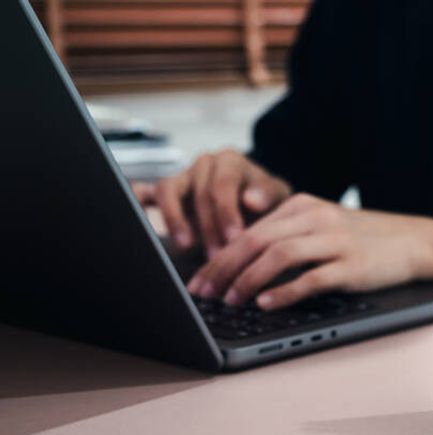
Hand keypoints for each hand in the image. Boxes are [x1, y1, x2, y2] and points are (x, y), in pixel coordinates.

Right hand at [133, 149, 290, 255]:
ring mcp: (184, 177)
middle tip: (219, 256)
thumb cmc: (267, 202)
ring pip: (169, 191)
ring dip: (177, 222)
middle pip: (198, 194)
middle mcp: (204, 165)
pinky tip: (137, 208)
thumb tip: (252, 199)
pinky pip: (147, 192)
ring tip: (187, 246)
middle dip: (209, 229)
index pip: (222, 184)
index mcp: (230, 161)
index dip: (226, 212)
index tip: (234, 238)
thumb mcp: (277, 198)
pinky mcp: (168, 193)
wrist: (258, 206)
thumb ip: (268, 196)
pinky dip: (138, 199)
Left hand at [186, 193, 432, 309]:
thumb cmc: (361, 239)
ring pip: (280, 255)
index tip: (198, 281)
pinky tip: (266, 304)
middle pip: (257, 240)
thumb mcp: (320, 225)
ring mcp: (335, 240)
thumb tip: (237, 264)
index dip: (218, 257)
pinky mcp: (352, 265)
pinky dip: (285, 292)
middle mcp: (315, 217)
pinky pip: (311, 278)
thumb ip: (284, 235)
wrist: (412, 240)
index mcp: (301, 206)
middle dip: (223, 268)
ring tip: (230, 301)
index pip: (248, 230)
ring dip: (248, 279)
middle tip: (203, 293)